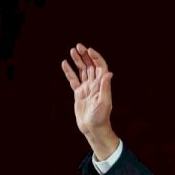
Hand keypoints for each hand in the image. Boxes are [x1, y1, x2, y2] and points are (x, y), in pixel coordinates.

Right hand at [60, 43, 118, 159]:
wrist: (93, 128)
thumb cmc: (100, 118)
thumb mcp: (104, 102)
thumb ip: (105, 87)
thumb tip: (109, 73)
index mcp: (102, 85)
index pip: (100, 67)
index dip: (96, 57)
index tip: (88, 50)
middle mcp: (95, 84)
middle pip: (91, 66)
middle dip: (85, 55)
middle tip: (78, 46)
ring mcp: (87, 88)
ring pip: (82, 71)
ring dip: (78, 60)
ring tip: (72, 51)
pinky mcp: (79, 93)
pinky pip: (73, 79)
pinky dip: (69, 71)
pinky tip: (65, 63)